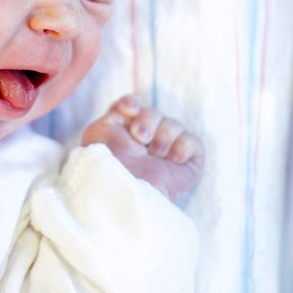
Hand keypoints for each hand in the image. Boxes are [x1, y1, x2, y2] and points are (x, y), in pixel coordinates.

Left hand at [81, 95, 203, 202]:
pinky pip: (192, 140)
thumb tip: (131, 105)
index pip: (133, 105)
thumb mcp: (99, 132)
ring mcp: (167, 151)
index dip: (132, 104)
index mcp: (123, 133)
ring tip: (154, 155)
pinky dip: (181, 147)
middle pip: (154, 112)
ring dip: (162, 137)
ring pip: (174, 124)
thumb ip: (114, 112)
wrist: (126, 188)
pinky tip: (171, 160)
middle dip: (147, 121)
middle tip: (139, 139)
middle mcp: (146, 140)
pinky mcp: (188, 162)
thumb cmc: (109, 164)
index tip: (127, 111)